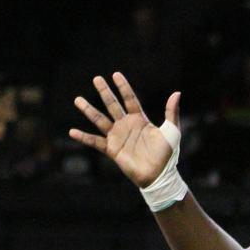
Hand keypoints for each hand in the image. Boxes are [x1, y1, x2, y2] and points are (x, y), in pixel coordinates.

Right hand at [69, 74, 179, 188]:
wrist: (159, 174)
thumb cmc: (167, 154)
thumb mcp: (172, 130)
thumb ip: (171, 112)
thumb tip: (177, 93)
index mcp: (140, 119)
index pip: (129, 98)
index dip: (123, 87)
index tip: (115, 74)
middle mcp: (126, 125)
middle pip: (112, 105)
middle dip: (104, 92)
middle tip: (96, 78)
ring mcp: (117, 136)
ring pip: (100, 120)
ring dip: (88, 110)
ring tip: (77, 99)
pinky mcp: (112, 149)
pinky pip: (95, 142)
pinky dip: (83, 137)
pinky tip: (72, 131)